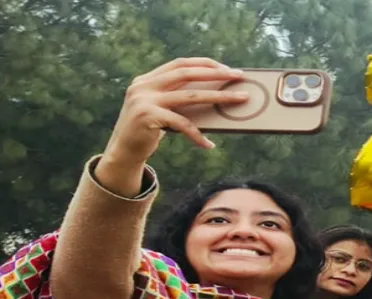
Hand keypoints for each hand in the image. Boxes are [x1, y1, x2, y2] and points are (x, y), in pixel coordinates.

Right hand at [103, 58, 246, 164]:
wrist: (123, 151)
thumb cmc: (148, 130)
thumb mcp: (160, 108)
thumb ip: (176, 97)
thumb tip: (214, 93)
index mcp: (147, 79)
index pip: (180, 64)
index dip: (204, 64)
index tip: (226, 67)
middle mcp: (143, 85)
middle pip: (187, 73)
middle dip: (216, 73)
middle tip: (238, 76)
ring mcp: (144, 100)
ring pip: (190, 96)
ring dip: (219, 97)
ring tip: (239, 99)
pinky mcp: (147, 117)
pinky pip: (182, 124)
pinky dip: (197, 135)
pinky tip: (209, 144)